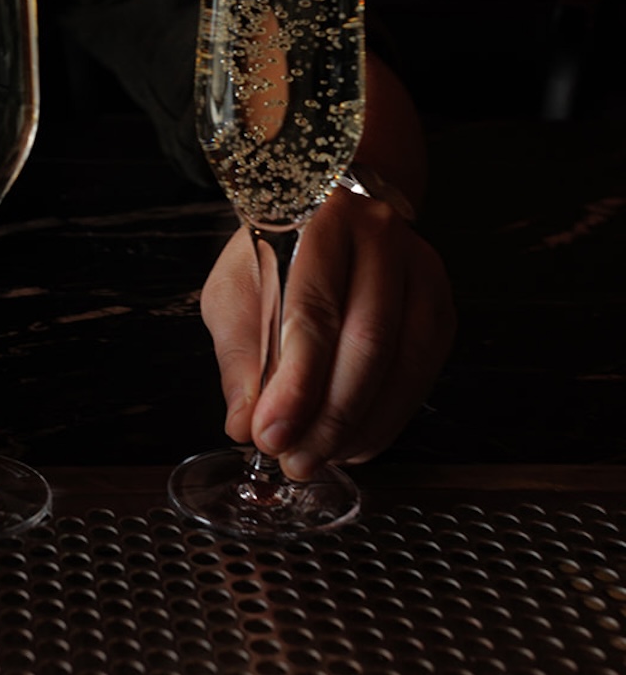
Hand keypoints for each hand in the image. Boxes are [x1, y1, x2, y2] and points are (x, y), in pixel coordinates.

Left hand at [201, 189, 455, 476]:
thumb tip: (244, 424)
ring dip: (359, 427)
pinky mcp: (440, 307)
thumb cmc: (276, 254)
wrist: (331, 214)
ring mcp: (420, 270)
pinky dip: (386, 421)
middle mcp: (380, 236)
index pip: (314, 312)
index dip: (294, 384)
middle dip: (328, 417)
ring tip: (318, 458)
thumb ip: (240, 356)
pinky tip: (353, 444)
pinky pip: (422, 375)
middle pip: (367, 342)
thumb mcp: (235, 291)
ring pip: (403, 363)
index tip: (268, 434)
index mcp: (320, 220)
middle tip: (293, 460)